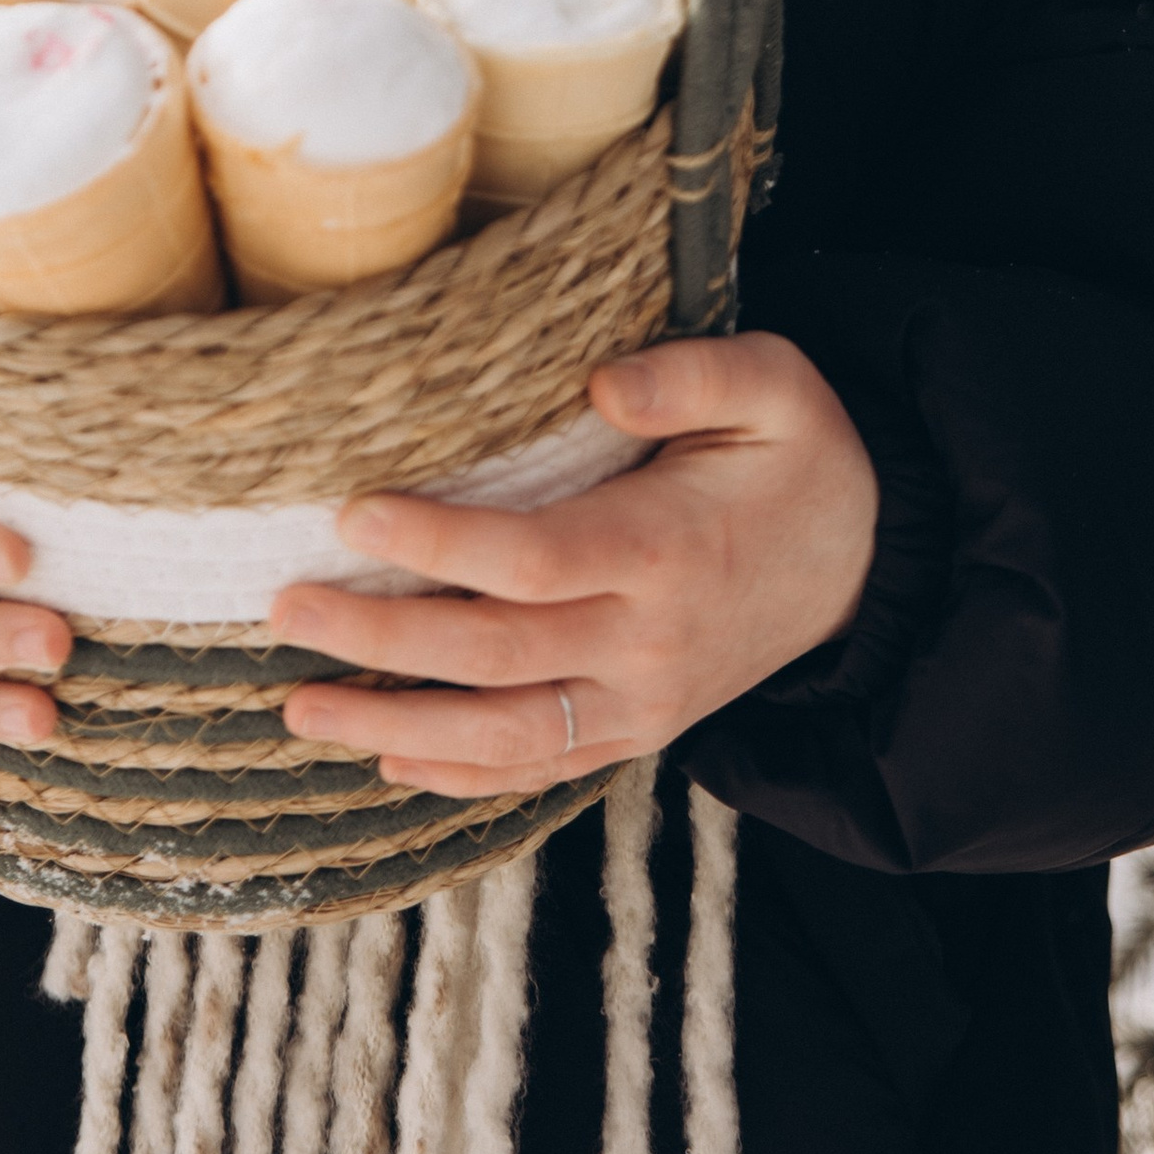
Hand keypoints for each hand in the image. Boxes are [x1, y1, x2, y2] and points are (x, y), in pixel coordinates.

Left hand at [271, 332, 878, 795]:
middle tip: (284, 607)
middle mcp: (649, 644)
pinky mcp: (640, 733)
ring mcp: (644, 704)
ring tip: (298, 707)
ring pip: (503, 736)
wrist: (869, 563)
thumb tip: (601, 384)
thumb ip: (690, 377)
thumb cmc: (801, 455)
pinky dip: (458, 776)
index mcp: (667, 549)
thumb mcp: (774, 385)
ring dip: (393, 729)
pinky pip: (539, 770)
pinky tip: (385, 762)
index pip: (530, 559)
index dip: (436, 545)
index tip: (350, 514)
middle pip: (493, 656)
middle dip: (380, 639)